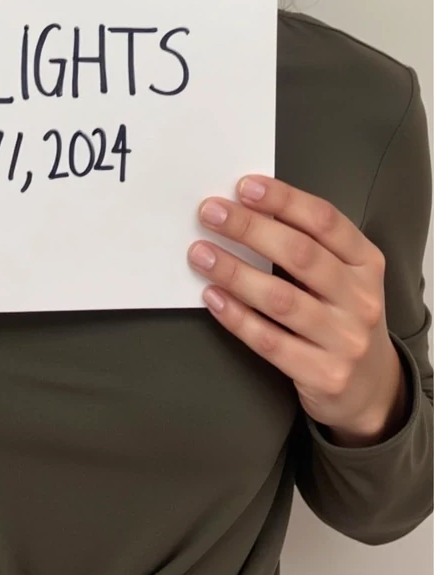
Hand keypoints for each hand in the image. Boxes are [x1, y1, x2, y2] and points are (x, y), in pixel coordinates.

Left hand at [187, 176, 409, 444]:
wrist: (372, 388)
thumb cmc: (343, 316)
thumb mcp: (344, 276)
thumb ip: (309, 245)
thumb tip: (248, 210)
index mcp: (366, 262)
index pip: (325, 220)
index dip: (284, 200)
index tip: (245, 187)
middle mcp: (361, 298)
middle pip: (300, 254)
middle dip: (249, 229)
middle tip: (210, 214)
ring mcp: (345, 339)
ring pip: (281, 299)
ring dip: (235, 272)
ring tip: (201, 254)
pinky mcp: (324, 374)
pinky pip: (270, 341)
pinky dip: (237, 317)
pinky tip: (214, 297)